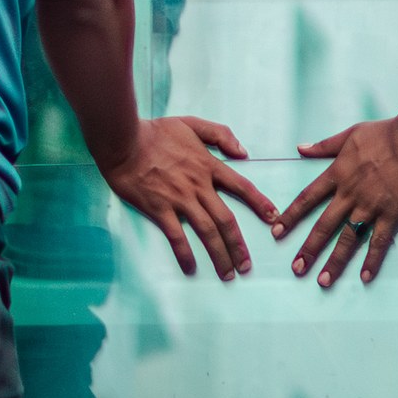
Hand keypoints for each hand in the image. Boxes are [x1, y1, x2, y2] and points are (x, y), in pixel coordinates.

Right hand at [99, 117, 278, 280]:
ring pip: (207, 231)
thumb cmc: (155, 131)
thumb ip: (220, 135)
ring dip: (220, 255)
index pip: (242, 186)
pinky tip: (191, 268)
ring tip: (228, 273)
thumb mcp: (192, 123)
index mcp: (208, 165)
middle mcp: (199, 185)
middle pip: (226, 219)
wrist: (124, 141)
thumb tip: (243, 152)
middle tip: (247, 265)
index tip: (274, 218)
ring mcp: (180, 199)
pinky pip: (177, 236)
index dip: (259, 203)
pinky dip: (185, 254)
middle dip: (239, 245)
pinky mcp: (159, 209)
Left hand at [274, 119, 397, 287]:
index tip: (276, 232)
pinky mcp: (391, 213)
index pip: (307, 199)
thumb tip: (300, 148)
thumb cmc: (384, 133)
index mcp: (337, 174)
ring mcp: (370, 206)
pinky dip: (372, 260)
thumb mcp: (349, 134)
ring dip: (334, 261)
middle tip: (296, 268)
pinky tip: (365, 277)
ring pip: (348, 239)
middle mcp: (349, 194)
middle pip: (324, 225)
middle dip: (308, 248)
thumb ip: (324, 146)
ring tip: (323, 281)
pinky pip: (379, 241)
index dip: (291, 216)